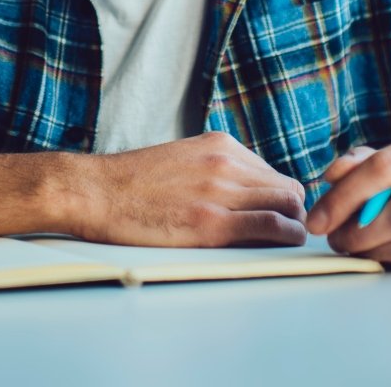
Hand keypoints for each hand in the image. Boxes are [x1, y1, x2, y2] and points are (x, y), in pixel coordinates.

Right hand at [74, 132, 307, 247]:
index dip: (282, 197)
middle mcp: (225, 162)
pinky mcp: (211, 223)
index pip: (273, 172)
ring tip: (290, 240)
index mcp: (219, 145)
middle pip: (288, 187)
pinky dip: (288, 236)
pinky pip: (271, 226)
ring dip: (295, 224)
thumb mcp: (181, 159)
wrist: (95, 192)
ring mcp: (220, 191)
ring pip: (287, 204)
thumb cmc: (131, 183)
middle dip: (295, 211)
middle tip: (289, 231)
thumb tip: (240, 191)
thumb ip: (212, 169)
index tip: (280, 214)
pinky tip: (288, 244)